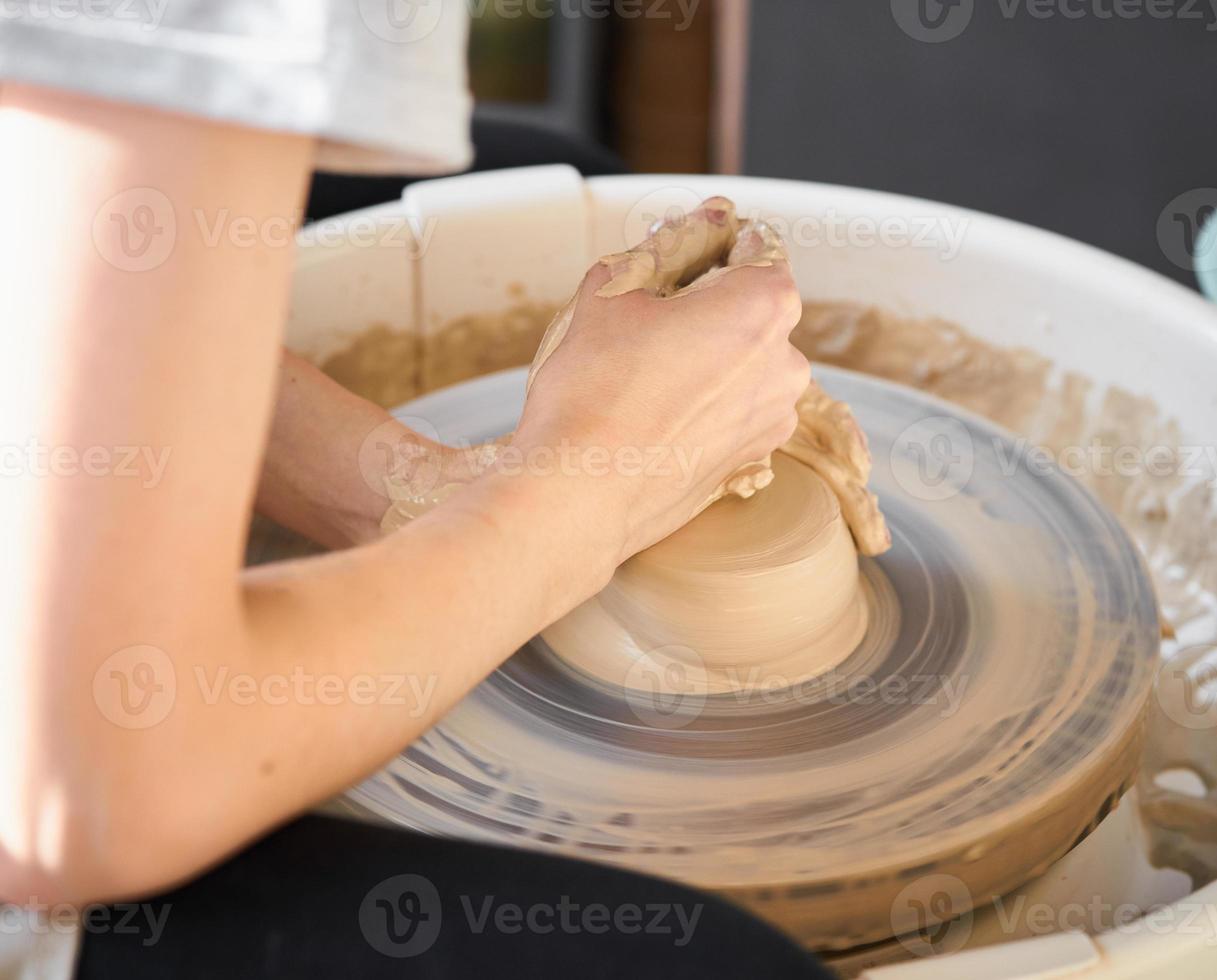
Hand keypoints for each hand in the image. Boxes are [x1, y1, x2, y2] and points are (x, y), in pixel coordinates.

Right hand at [513, 223, 808, 563]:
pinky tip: (653, 410)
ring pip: (743, 363)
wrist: (579, 494)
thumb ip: (665, 245)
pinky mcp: (750, 460)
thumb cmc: (593, 388)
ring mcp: (772, 418)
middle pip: (751, 308)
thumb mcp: (613, 289)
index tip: (677, 252)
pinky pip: (732, 409)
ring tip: (642, 371)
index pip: (754, 247)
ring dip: (706, 355)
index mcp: (764, 305)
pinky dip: (703, 401)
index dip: (711, 242)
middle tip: (644, 314)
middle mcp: (786, 362)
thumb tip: (701, 221)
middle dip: (707, 303)